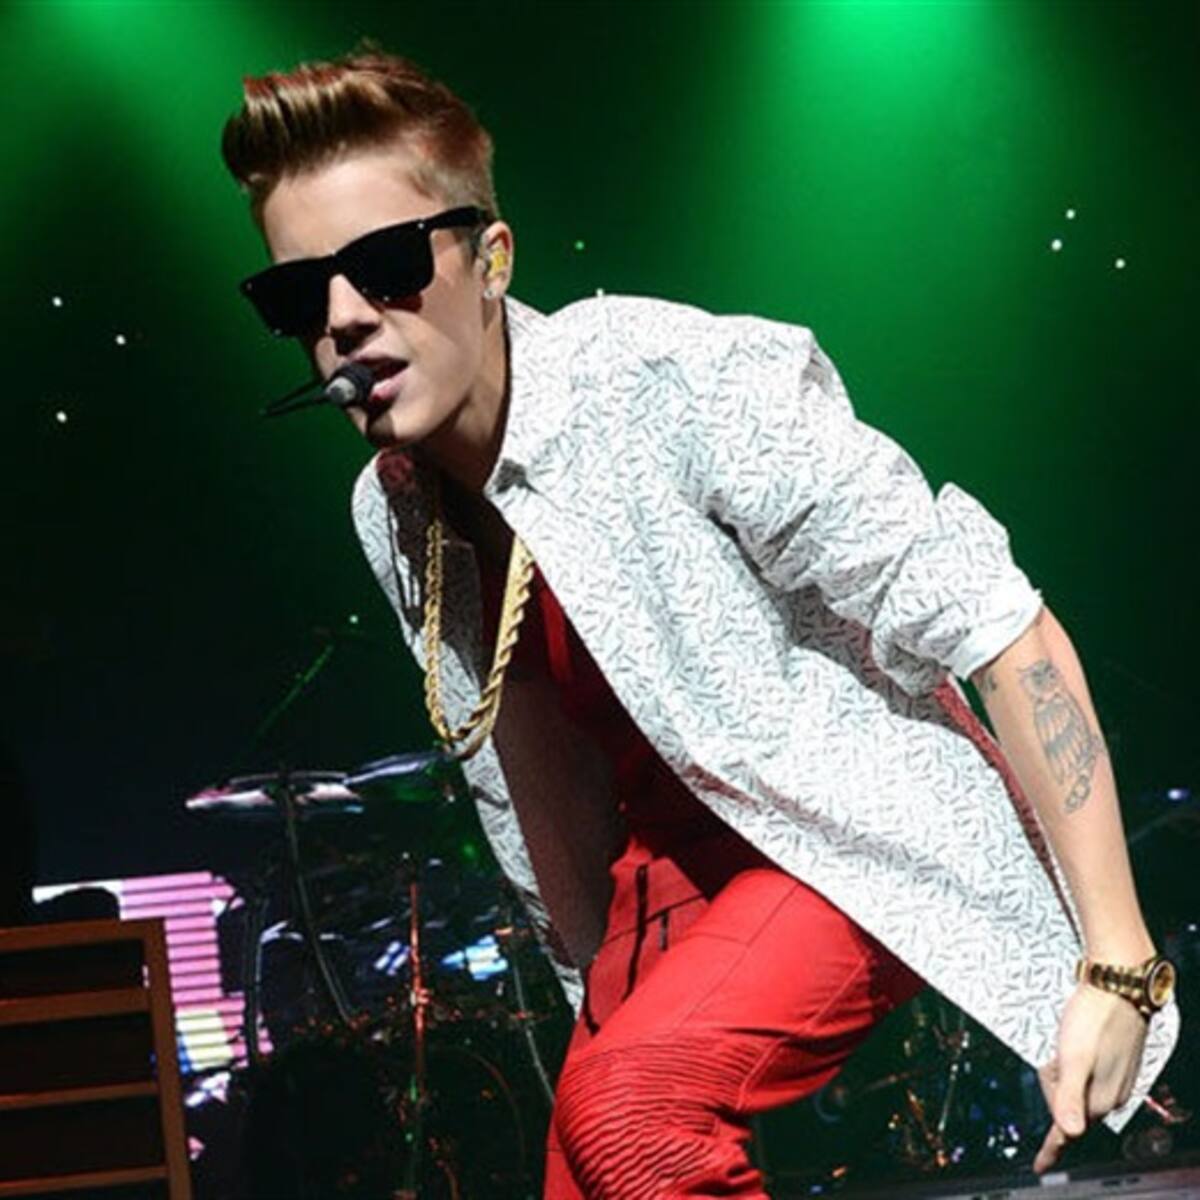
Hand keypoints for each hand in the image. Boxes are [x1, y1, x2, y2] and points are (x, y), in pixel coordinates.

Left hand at [1033, 982, 1147, 1173]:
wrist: (1117, 986)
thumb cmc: (1094, 1017)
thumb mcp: (1074, 1057)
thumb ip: (1070, 1095)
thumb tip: (1070, 1133)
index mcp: (1100, 1099)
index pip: (1070, 1131)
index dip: (1052, 1149)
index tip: (1041, 1167)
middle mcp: (1109, 1094)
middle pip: (1065, 1106)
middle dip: (1051, 1085)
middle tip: (1054, 1058)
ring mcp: (1112, 1078)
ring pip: (1071, 1087)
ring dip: (1060, 1071)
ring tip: (1065, 1045)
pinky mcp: (1110, 1061)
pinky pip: (1080, 1075)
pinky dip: (1068, 1066)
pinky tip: (1072, 1049)